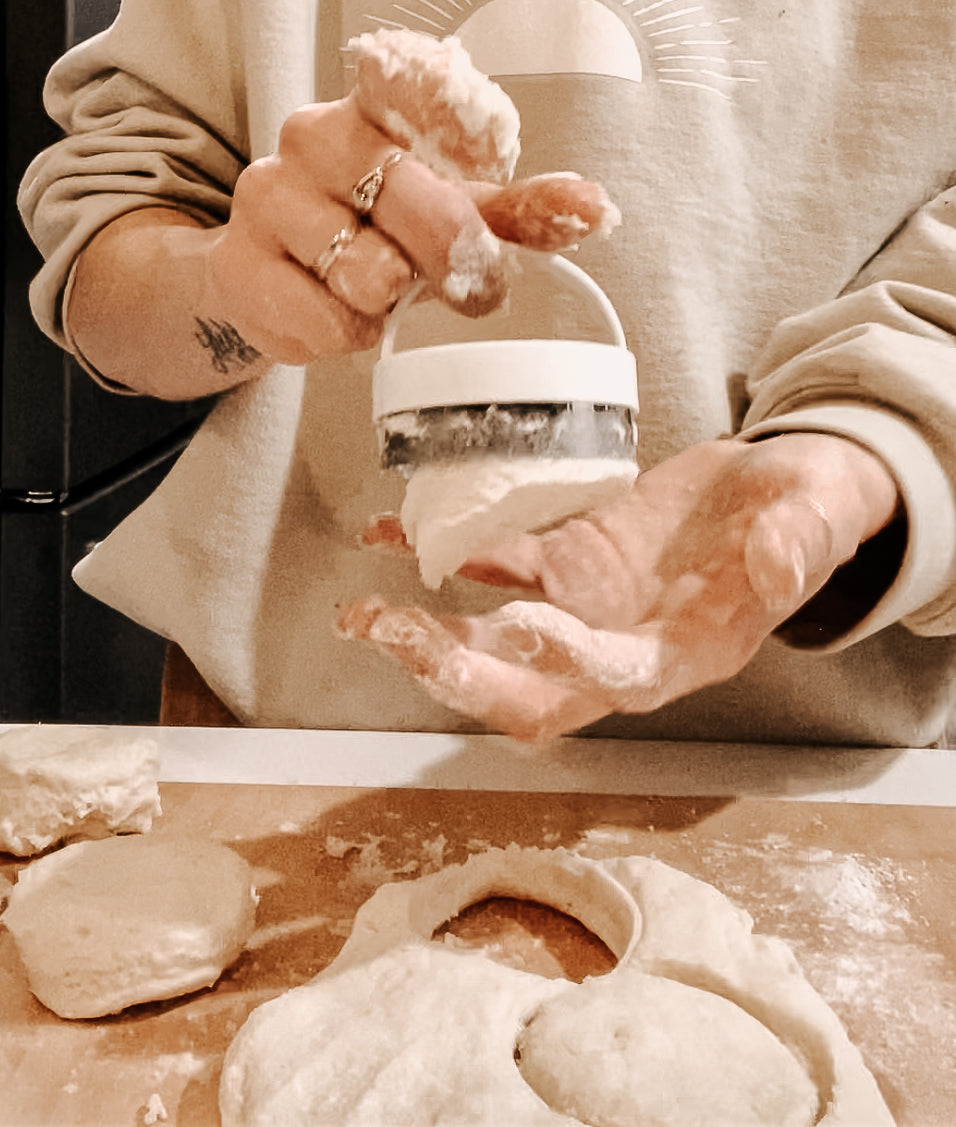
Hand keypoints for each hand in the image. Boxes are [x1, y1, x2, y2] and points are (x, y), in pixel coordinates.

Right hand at [67, 29, 615, 396]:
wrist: (269, 277)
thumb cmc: (373, 235)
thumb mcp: (448, 212)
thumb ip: (517, 211)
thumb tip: (594, 210)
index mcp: (369, 106)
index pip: (413, 82)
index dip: (462, 127)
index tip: (488, 163)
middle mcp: (310, 137)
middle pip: (417, 206)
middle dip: (454, 262)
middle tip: (467, 285)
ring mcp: (266, 200)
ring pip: (368, 275)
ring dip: (389, 304)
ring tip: (378, 293)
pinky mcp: (239, 268)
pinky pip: (324, 323)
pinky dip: (347, 336)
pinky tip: (337, 315)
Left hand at [339, 434, 899, 743]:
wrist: (772, 490)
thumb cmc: (803, 511)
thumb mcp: (817, 517)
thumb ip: (799, 543)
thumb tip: (778, 562)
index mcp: (686, 653)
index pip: (619, 677)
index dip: (570, 660)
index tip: (521, 623)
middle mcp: (621, 645)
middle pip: (530, 689)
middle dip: (461, 673)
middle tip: (394, 636)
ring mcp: (583, 606)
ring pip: (494, 638)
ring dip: (428, 632)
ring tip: (362, 613)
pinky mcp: (562, 559)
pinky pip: (492, 564)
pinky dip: (442, 552)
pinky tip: (388, 531)